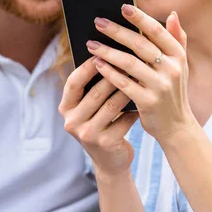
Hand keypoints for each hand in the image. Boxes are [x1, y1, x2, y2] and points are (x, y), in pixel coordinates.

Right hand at [58, 57, 138, 178]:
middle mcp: (72, 121)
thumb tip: (111, 54)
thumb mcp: (92, 107)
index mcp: (66, 108)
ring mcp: (87, 134)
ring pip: (112, 105)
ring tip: (142, 75)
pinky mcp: (105, 143)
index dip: (88, 66)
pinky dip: (135, 109)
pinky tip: (145, 100)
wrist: (111, 160)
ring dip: (129, 89)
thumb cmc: (104, 124)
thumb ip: (94, 86)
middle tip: (133, 59)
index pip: (74, 82)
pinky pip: (124, 119)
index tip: (104, 50)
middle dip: (115, 75)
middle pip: (96, 92)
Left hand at [86, 5, 196, 142]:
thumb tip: (173, 14)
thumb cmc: (174, 91)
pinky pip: (124, 83)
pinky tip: (96, 64)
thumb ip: (177, 39)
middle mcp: (172, 69)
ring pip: (129, 63)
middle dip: (117, 31)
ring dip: (107, 51)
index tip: (122, 6)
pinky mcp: (148, 102)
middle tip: (98, 21)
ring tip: (90, 43)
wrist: (177, 126)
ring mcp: (161, 86)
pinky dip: (109, 72)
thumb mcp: (181, 65)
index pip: (157, 31)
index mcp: (179, 56)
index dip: (140, 18)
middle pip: (140, 44)